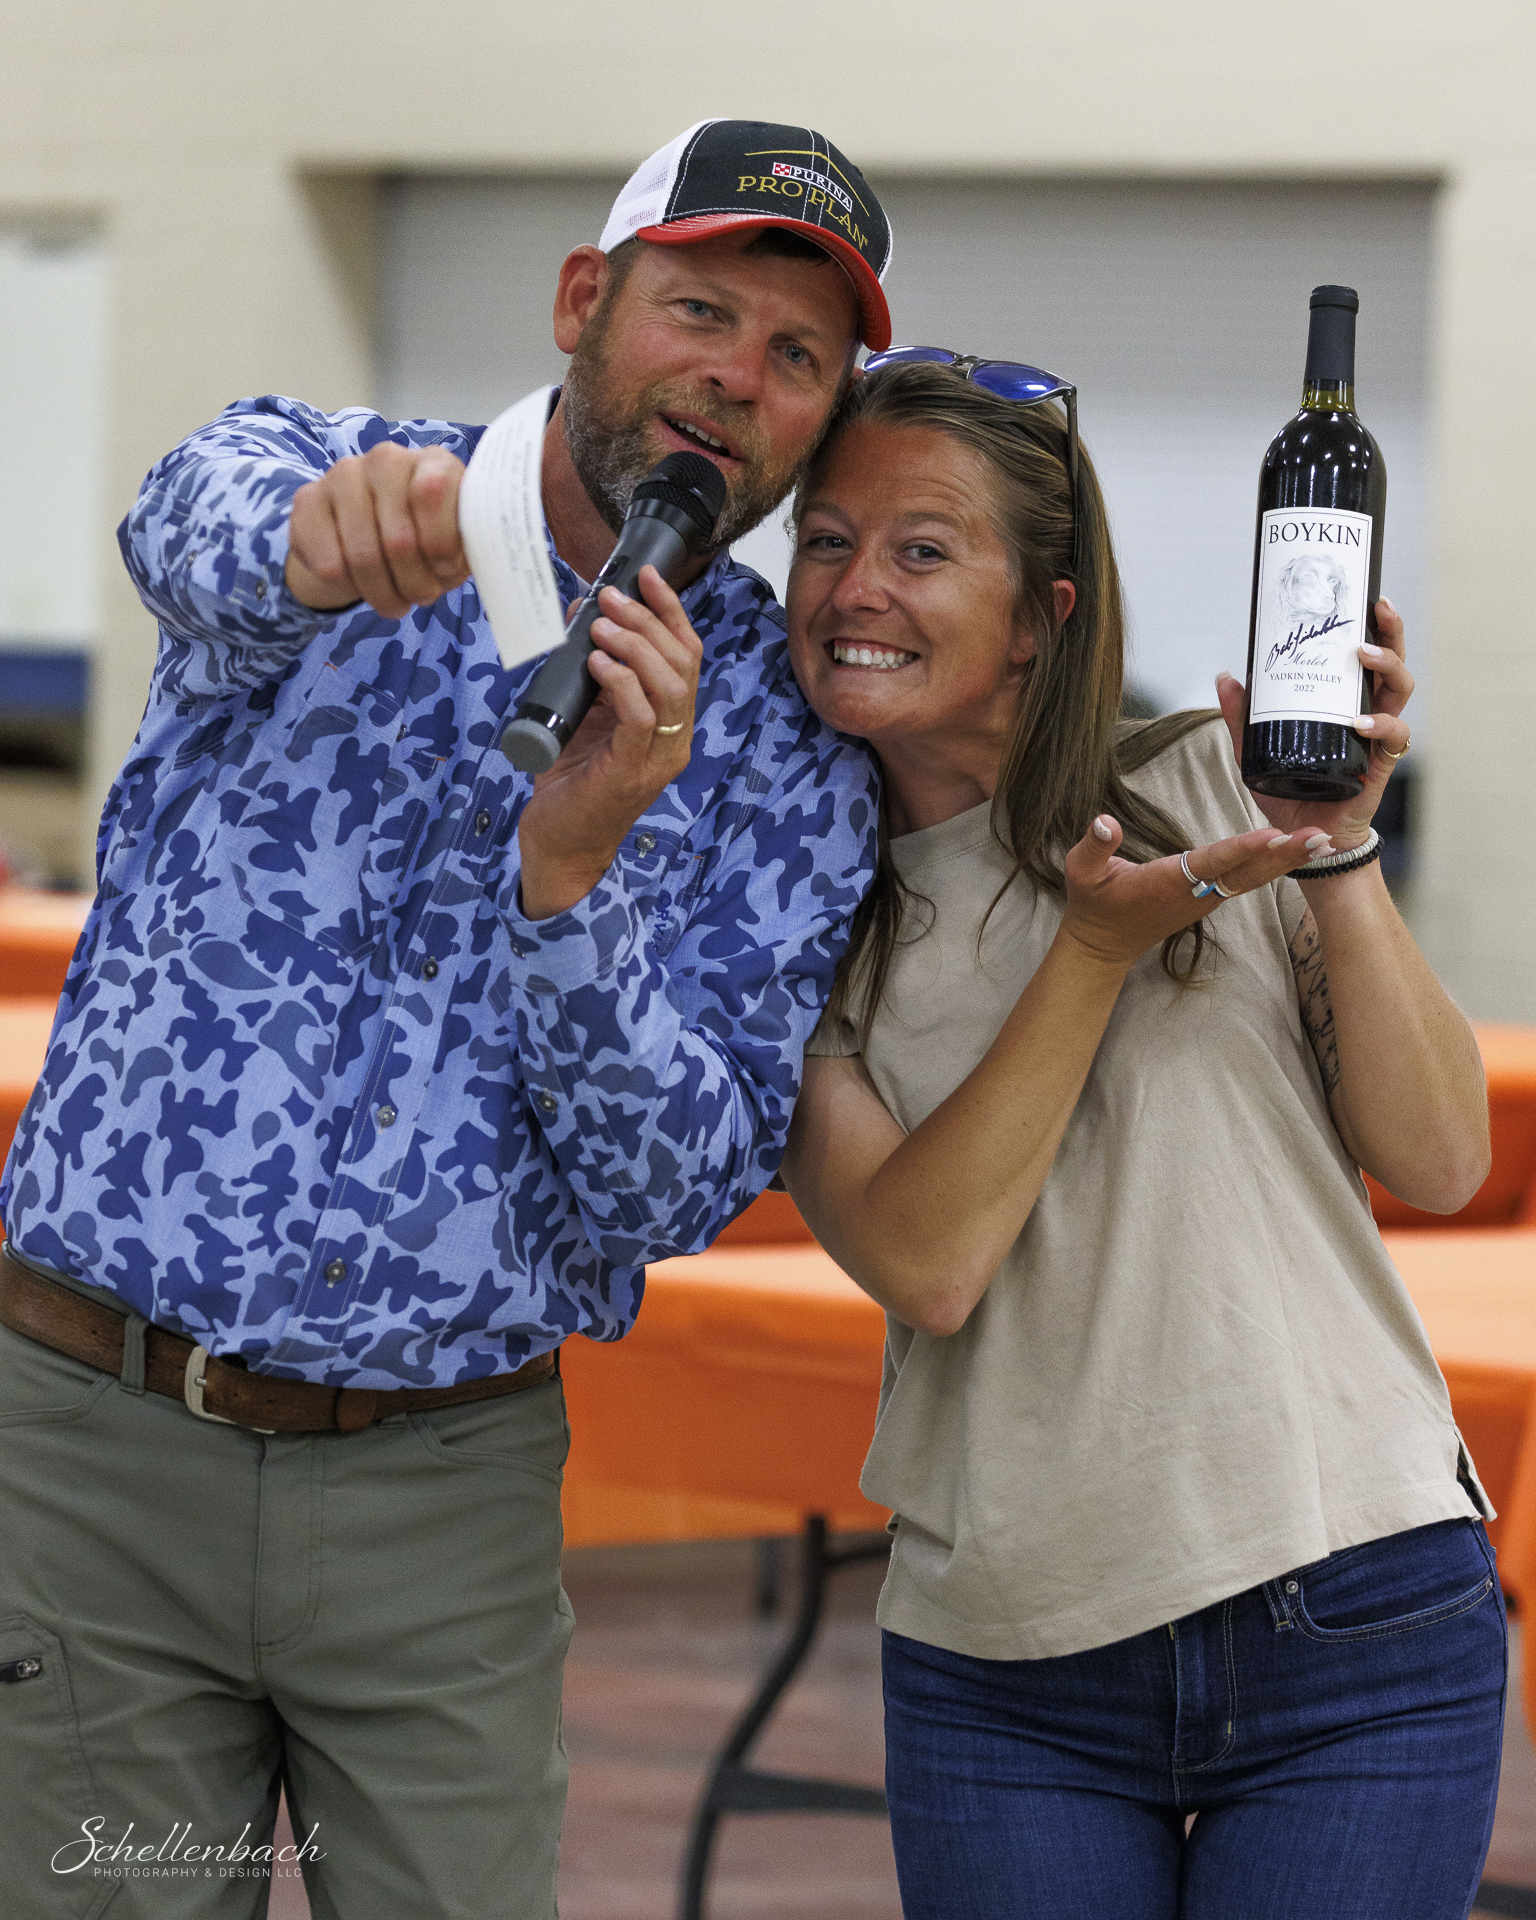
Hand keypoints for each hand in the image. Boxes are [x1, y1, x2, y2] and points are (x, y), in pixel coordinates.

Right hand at [285, 443, 469, 616]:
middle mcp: (387, 459)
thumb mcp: (459, 544)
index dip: (441, 547)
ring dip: (383, 593)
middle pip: (399, 539)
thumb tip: (458, 560)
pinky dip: (346, 587)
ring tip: (395, 600)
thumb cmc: (428, 542)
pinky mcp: (307, 500)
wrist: (369, 540)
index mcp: (434, 463)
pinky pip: (328, 561)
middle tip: (421, 596)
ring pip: (362, 557)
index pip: (434, 492)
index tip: (446, 570)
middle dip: (414, 584)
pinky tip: (357, 583)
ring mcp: (343, 474)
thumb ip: (469, 544)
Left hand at [517, 566, 701, 918]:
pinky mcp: (632, 772)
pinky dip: (621, 682)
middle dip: (649, 620)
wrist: (559, 844)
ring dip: (636, 646)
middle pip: (683, 663)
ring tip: (602, 625)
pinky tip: (597, 663)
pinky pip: (640, 716)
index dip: (671, 611)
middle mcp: (675, 738)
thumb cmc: (571, 782)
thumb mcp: (585, 714)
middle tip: (610, 597)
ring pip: (669, 686)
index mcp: (671, 721)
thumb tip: (581, 613)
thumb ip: (590, 672)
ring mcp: (658, 757)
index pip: (687, 656)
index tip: (646, 576)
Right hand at [1059, 814, 1327, 970]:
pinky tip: (1298, 851)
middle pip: (1247, 871)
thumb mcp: (1081, 872)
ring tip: (1324, 843)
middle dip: (1285, 855)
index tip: (1271, 835)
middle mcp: (1196, 892)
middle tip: (1321, 838)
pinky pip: (1248, 879)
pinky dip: (1275, 864)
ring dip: (1288, 860)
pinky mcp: (1211, 896)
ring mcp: (1207, 897)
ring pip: (1254, 877)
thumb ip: (1094, 846)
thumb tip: (1105, 821)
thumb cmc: (1094, 904)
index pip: (1211, 861)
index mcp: (1168, 883)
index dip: (1241, 848)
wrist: (1104, 943)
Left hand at [1216, 597, 1411, 850]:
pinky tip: (1360, 722)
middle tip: (1377, 608)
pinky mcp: (1380, 762)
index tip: (1366, 597)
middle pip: (1393, 661)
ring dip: (1387, 666)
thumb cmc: (1289, 790)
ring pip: (1400, 689)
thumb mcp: (1254, 749)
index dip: (1373, 626)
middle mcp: (1368, 710)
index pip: (1366, 655)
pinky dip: (1382, 725)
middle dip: (1390, 631)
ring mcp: (1378, 735)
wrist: (1302, 837)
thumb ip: (1242, 716)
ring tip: (1363, 655)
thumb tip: (1226, 676)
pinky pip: (1395, 736)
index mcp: (1344, 699)